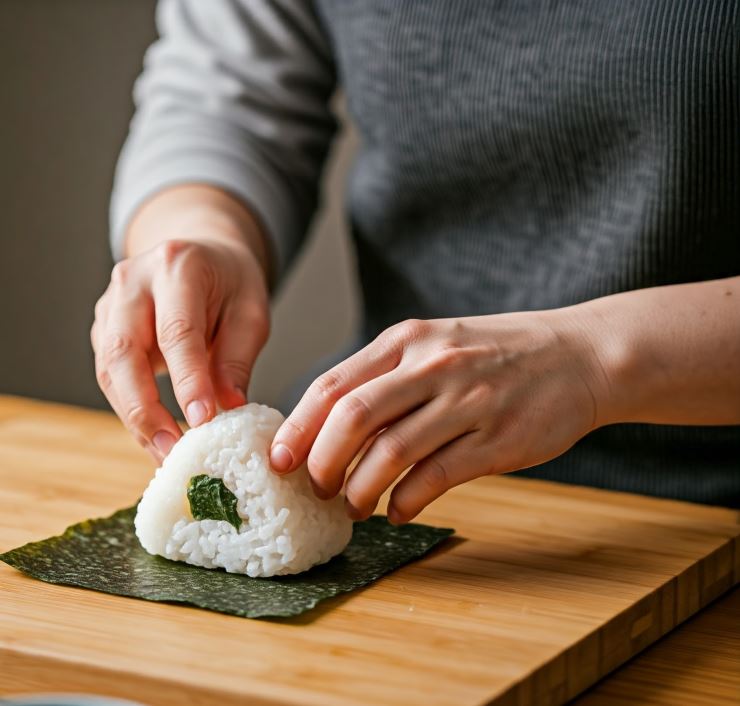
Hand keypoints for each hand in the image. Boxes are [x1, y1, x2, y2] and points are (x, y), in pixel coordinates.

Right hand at [92, 235, 268, 461]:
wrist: (200, 254)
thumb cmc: (229, 282)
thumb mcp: (251, 310)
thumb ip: (237, 356)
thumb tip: (229, 406)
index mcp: (177, 266)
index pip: (177, 330)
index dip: (188, 379)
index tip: (203, 419)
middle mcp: (133, 281)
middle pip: (124, 351)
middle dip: (145, 408)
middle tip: (172, 449)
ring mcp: (111, 304)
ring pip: (109, 370)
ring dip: (135, 418)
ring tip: (165, 453)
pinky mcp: (103, 329)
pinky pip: (111, 376)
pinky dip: (131, 410)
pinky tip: (155, 435)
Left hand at [270, 311, 609, 522]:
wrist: (579, 355)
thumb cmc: (495, 355)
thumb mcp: (435, 344)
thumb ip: (384, 378)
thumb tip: (325, 427)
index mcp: (407, 341)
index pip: (333, 385)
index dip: (297, 427)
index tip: (278, 460)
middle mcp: (432, 366)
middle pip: (353, 419)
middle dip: (321, 463)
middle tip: (314, 490)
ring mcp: (467, 402)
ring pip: (391, 453)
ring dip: (361, 490)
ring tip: (354, 506)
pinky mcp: (497, 440)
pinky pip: (435, 478)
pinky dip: (406, 503)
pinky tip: (399, 511)